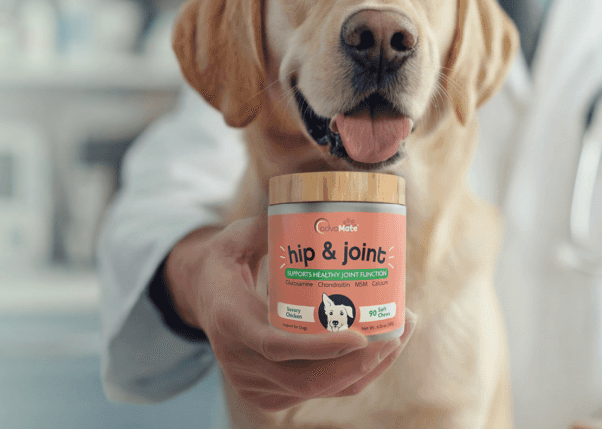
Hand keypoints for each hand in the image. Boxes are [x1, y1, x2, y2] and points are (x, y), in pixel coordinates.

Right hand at [165, 218, 414, 411]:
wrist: (200, 298)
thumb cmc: (224, 263)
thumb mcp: (236, 238)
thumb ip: (269, 225)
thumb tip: (314, 207)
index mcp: (231, 322)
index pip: (277, 346)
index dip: (322, 348)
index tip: (361, 336)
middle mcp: (241, 362)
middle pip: (308, 379)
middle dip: (360, 363)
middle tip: (398, 331)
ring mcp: (256, 385)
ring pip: (320, 390)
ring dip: (367, 369)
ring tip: (400, 335)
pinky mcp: (272, 394)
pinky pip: (320, 392)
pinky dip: (354, 376)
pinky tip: (382, 351)